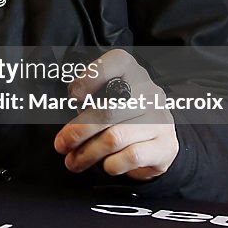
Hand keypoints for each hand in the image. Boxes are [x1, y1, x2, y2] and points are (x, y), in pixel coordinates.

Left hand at [53, 49, 178, 181]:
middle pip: (109, 110)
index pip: (116, 62)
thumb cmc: (120, 115)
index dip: (91, 78)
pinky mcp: (166, 145)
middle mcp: (150, 92)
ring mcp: (160, 119)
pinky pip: (132, 156)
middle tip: (61, 145)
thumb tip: (71, 109)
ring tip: (74, 161)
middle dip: (79, 131)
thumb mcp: (103, 98)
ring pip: (115, 138)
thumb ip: (85, 98)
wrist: (155, 141)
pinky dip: (112, 164)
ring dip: (88, 153)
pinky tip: (106, 165)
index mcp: (132, 72)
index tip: (73, 98)